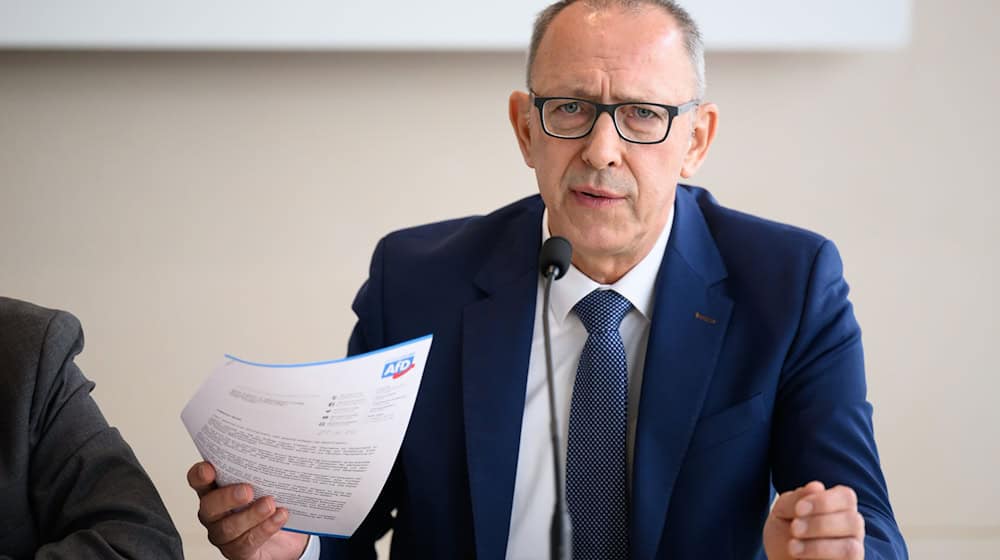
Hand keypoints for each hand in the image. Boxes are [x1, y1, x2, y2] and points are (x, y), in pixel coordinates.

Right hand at [187, 461, 308, 559]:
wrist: (285, 536)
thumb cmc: (271, 502)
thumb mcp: (265, 482)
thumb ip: (261, 468)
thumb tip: (277, 448)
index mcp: (215, 490)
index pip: (199, 481)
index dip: (199, 475)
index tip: (209, 468)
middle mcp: (215, 513)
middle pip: (209, 507)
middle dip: (227, 497)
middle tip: (248, 490)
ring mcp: (224, 534)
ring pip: (228, 527)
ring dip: (250, 515)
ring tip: (269, 504)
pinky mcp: (238, 551)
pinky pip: (246, 543)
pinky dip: (265, 528)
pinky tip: (279, 516)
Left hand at [763, 481, 864, 558]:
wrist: (779, 558)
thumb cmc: (784, 532)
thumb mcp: (782, 511)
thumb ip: (797, 498)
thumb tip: (817, 486)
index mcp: (839, 506)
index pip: (847, 496)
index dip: (824, 501)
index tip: (798, 509)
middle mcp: (852, 528)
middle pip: (853, 521)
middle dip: (819, 524)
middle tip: (794, 528)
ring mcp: (853, 550)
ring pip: (852, 547)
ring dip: (819, 546)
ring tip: (792, 546)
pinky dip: (820, 557)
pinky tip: (799, 555)